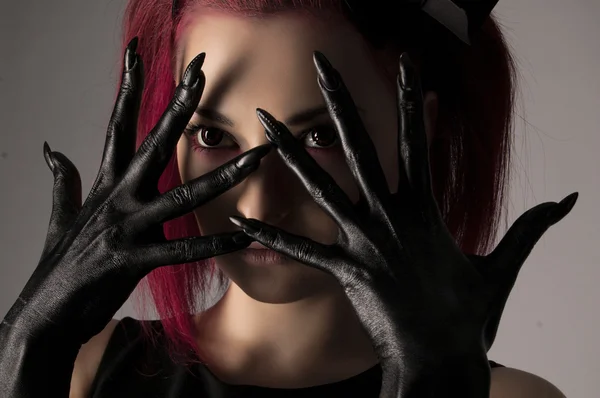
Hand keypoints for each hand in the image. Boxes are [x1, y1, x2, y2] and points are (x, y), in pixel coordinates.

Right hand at [2, 38, 271, 346]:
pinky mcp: (132, 259)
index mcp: (104, 183)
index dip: (128, 88)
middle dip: (178, 108)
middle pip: (152, 143)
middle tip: (201, 75)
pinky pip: (182, 250)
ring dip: (223, 177)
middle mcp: (117, 197)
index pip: (118, 125)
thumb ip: (63, 179)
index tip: (137, 54)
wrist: (46, 312)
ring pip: (181, 196)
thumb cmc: (62, 263)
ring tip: (256, 159)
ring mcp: (125, 226)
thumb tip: (51, 149)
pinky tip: (243, 238)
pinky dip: (215, 245)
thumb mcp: (62, 213)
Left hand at [227, 51, 577, 397]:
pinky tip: (241, 220)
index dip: (412, 100)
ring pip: (322, 190)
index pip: (418, 141)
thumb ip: (531, 228)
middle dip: (339, 102)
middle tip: (319, 63)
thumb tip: (571, 200)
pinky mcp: (346, 274)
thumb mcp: (503, 265)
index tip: (405, 65)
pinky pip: (304, 252)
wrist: (442, 364)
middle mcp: (390, 218)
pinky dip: (273, 236)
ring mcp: (364, 244)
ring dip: (291, 155)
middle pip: (361, 147)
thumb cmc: (470, 317)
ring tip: (264, 124)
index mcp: (425, 210)